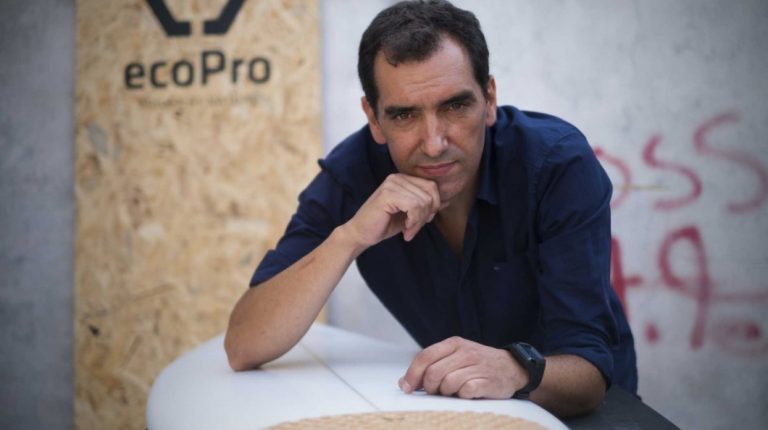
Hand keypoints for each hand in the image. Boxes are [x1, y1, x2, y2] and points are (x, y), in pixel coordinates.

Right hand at [343, 173, 442, 246]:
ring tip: (409, 231)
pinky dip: (414, 222)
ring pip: (423, 201)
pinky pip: (414, 207)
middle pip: (430, 193)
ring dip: (419, 222)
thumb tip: (447, 201)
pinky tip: (405, 231)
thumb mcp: (410, 213)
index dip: (433, 206)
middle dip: (426, 215)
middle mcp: (397, 177)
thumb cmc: (384, 224)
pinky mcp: (387, 194)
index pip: (431, 186)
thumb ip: (426, 205)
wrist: (361, 233)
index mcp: (403, 178)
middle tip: (414, 228)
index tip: (422, 221)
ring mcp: (392, 184)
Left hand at [399, 337, 527, 399]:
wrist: (512, 368)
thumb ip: (432, 365)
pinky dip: (462, 396)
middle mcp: (465, 352)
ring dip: (447, 392)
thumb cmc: (478, 364)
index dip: (412, 374)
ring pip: (448, 383)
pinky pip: (465, 391)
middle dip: (430, 387)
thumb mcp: (456, 356)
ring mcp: (477, 366)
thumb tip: (404, 383)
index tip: (407, 388)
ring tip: (454, 391)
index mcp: (454, 344)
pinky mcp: (487, 381)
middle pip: (434, 372)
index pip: (425, 356)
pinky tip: (467, 393)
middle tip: (436, 392)